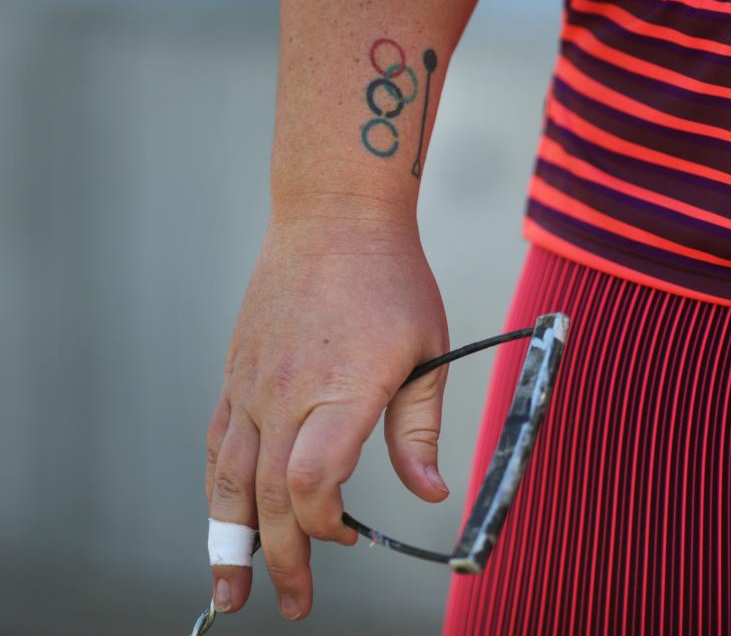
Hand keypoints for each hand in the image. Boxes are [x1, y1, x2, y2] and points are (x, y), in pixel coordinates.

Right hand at [204, 199, 449, 620]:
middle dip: (279, 558)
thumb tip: (432, 494)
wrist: (334, 215)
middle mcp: (287, 393)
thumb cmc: (390, 280)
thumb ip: (419, 430)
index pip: (313, 483)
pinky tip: (224, 513)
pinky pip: (217, 441)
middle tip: (289, 605)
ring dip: (227, 538)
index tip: (351, 534)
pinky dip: (219, 486)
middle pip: (268, 495)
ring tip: (226, 587)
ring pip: (228, 476)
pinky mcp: (236, 371)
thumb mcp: (427, 353)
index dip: (324, 526)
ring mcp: (252, 383)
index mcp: (342, 390)